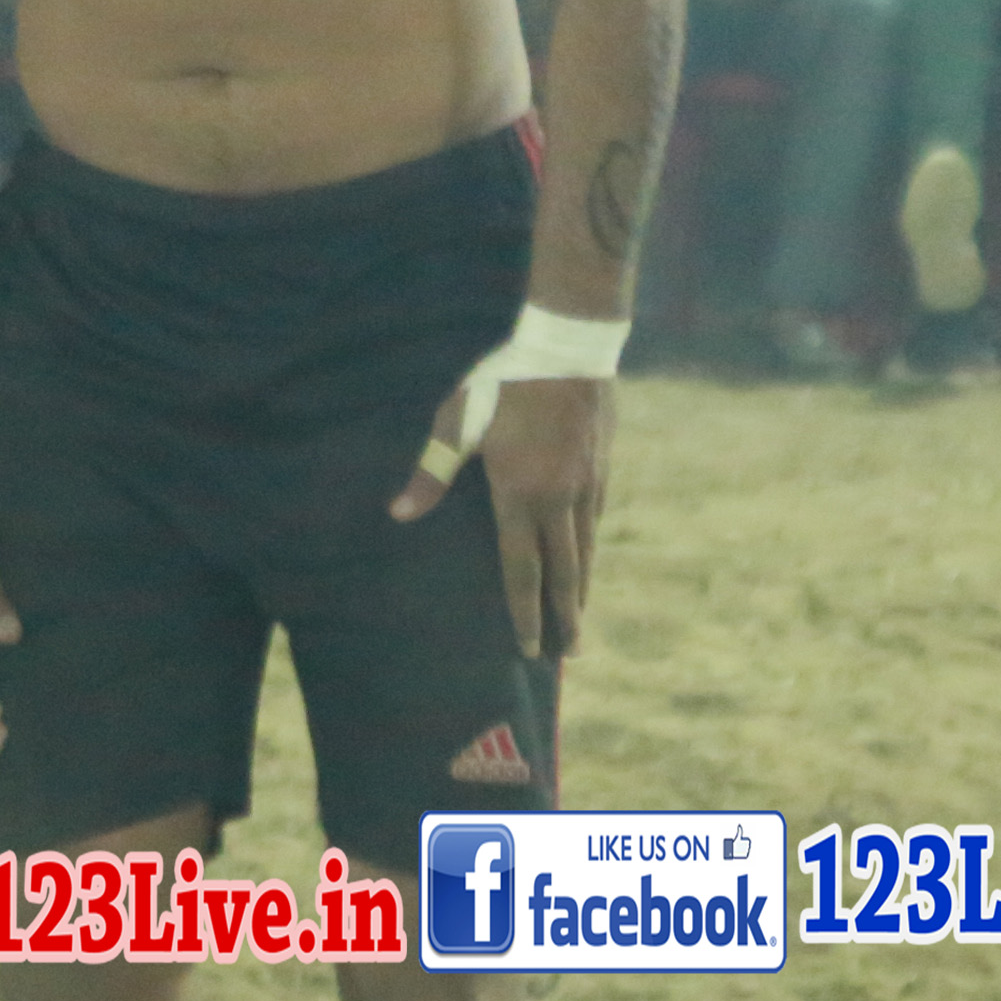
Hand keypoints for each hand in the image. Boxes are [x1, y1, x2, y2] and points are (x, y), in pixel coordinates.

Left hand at [395, 374, 609, 658]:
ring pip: (585, 550)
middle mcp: (559, 500)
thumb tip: (398, 514)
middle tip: (567, 656)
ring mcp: (586, 485)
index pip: (523, 571)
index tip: (531, 649)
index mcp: (519, 495)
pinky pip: (595, 522)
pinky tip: (587, 558)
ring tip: (580, 619)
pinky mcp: (601, 467)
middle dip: (564, 618)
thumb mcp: (460, 423)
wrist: (569, 345)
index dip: (525, 614)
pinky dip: (590, 549)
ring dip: (582, 589)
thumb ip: (433, 473)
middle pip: (563, 573)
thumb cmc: (503, 382)